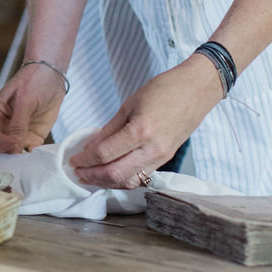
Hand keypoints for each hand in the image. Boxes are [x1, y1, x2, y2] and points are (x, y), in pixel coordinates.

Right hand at [0, 62, 66, 152]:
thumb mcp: (25, 100)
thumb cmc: (33, 81)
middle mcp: (4, 127)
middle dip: (9, 154)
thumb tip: (14, 145)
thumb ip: (18, 123)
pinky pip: (31, 152)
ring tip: (31, 161)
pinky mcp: (33, 137)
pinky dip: (34, 156)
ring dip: (22, 158)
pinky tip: (40, 156)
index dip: (0, 143)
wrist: (51, 75)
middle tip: (21, 157)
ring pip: (15, 153)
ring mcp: (18, 134)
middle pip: (1, 148)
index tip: (14, 144)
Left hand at [69, 56, 223, 187]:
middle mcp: (152, 149)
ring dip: (107, 182)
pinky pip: (141, 176)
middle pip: (115, 173)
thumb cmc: (164, 89)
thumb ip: (109, 129)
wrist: (197, 89)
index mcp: (141, 130)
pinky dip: (123, 179)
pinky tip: (111, 174)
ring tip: (91, 177)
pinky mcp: (166, 159)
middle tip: (77, 172)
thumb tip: (90, 147)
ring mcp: (161, 157)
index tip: (74, 159)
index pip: (105, 153)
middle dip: (92, 176)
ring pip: (129, 180)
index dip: (85, 159)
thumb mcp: (130, 104)